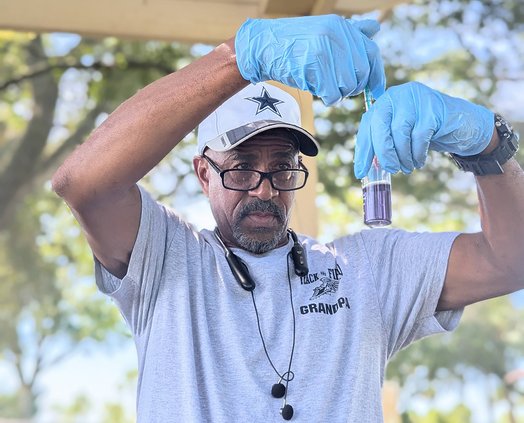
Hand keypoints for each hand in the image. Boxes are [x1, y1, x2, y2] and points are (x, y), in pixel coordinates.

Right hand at [235, 14, 384, 104]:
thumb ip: (352, 32)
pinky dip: (329, 98)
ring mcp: (325, 50)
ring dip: (339, 94)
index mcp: (342, 27)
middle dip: (353, 87)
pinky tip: (319, 92)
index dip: (377, 75)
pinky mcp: (314, 67)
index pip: (372, 53)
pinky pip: (333, 94)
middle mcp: (337, 35)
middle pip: (361, 73)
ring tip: (325, 87)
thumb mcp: (325, 30)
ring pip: (349, 85)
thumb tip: (376, 28)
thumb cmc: (294, 43)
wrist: (264, 48)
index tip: (376, 91)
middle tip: (339, 89)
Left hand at [354, 82, 494, 178]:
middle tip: (390, 169)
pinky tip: (419, 160)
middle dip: (383, 152)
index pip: (368, 124)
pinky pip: (419, 136)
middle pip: (380, 126)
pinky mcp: (433, 107)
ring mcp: (416, 98)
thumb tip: (363, 166)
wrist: (462, 124)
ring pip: (399, 132)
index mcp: (385, 101)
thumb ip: (383, 143)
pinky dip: (417, 153)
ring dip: (402, 155)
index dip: (363, 150)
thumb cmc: (426, 132)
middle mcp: (398, 95)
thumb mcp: (400, 135)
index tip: (360, 172)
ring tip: (407, 167)